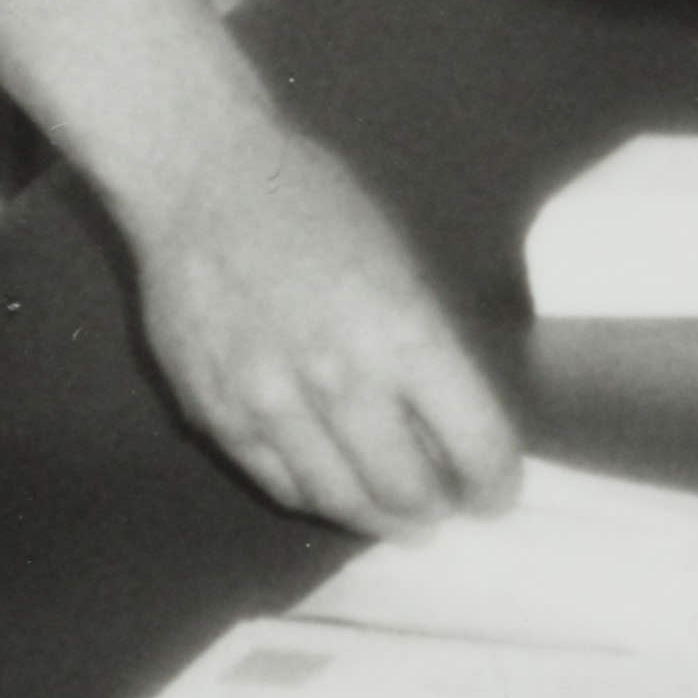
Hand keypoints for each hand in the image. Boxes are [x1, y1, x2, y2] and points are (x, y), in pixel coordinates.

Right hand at [129, 105, 521, 529]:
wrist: (201, 178)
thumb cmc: (314, 203)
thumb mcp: (401, 262)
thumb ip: (426, 351)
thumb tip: (450, 429)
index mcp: (404, 332)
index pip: (474, 444)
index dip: (494, 483)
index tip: (496, 492)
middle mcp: (342, 380)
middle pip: (407, 492)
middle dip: (437, 510)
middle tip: (444, 509)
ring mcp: (273, 404)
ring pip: (341, 501)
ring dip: (379, 518)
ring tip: (396, 516)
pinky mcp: (218, 415)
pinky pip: (278, 485)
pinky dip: (316, 497)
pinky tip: (332, 489)